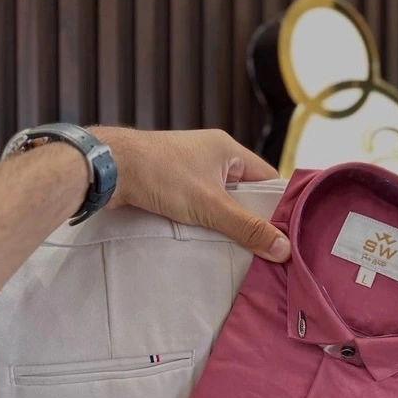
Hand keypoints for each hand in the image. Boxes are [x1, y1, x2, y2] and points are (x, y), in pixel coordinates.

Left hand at [90, 127, 290, 262]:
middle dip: (252, 217)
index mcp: (228, 149)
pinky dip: (205, 220)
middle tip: (265, 247)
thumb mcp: (210, 206)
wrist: (109, 169)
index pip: (268, 179)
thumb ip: (247, 228)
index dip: (280, 204)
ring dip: (226, 221)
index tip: (288, 232)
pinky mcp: (172, 181)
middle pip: (245, 192)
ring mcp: (190, 167)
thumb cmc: (161, 176)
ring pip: (221, 200)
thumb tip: (283, 247)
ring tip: (238, 247)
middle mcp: (212, 154)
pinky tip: (208, 238)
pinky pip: (200, 203)